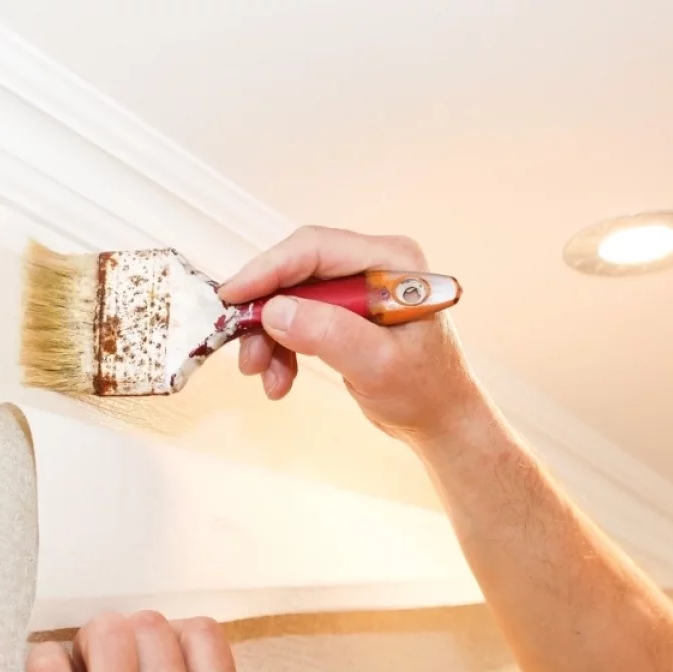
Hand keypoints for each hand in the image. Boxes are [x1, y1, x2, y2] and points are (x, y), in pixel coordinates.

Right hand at [219, 225, 483, 443]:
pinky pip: (297, 321)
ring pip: (290, 300)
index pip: (314, 249)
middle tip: (244, 352)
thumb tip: (274, 311)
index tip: (232, 297)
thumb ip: (328, 333)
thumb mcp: (376, 363)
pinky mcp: (344, 314)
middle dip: (265, 314)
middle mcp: (371, 265)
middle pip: (295, 274)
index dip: (267, 269)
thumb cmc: (425, 391)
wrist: (440, 421)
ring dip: (269, 339)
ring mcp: (356, 290)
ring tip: (264, 377)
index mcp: (390, 261)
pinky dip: (281, 350)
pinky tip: (279, 380)